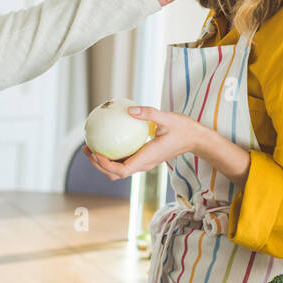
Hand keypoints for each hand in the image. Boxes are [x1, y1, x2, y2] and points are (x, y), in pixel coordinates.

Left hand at [83, 106, 206, 179]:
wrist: (195, 139)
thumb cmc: (183, 129)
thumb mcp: (168, 118)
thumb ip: (149, 113)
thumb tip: (130, 109)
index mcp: (147, 159)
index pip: (121, 170)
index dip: (105, 165)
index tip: (95, 153)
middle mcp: (144, 164)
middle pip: (115, 173)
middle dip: (98, 164)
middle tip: (86, 149)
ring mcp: (144, 163)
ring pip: (118, 169)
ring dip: (103, 161)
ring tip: (91, 146)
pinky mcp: (144, 158)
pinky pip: (125, 160)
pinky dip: (113, 154)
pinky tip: (107, 139)